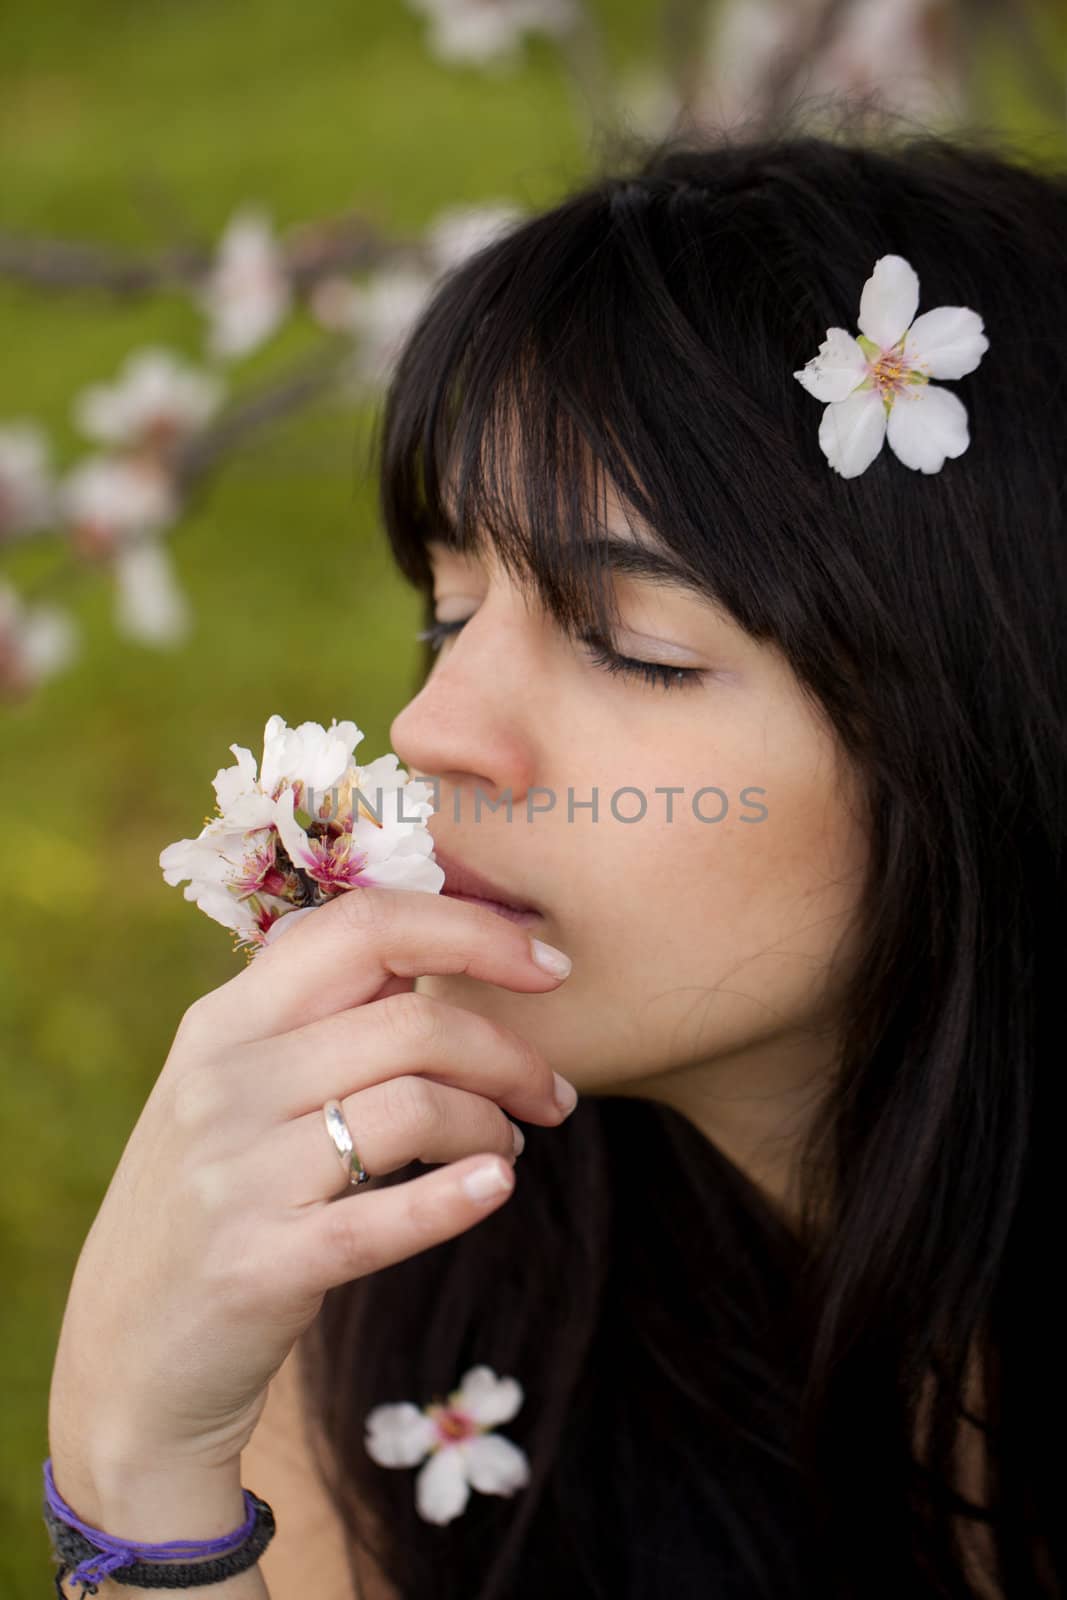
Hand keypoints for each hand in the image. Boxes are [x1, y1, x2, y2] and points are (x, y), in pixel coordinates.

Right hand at [48, 887, 575, 1491]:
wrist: (124, 1361)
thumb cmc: (210, 1207)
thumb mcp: (234, 1092)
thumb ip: (318, 1020)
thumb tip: (438, 954)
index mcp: (224, 1022)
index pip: (363, 926)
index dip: (473, 931)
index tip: (549, 965)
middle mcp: (223, 1082)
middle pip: (413, 1020)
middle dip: (512, 1052)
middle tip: (552, 1095)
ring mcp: (234, 1173)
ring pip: (415, 1105)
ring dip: (492, 1125)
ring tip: (508, 1151)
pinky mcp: (257, 1266)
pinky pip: (384, 1216)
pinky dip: (457, 1198)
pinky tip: (497, 1188)